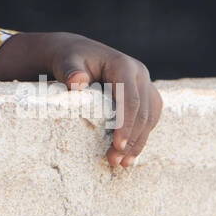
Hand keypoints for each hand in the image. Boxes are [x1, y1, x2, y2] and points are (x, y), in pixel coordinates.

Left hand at [46, 34, 161, 167]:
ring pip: (150, 117)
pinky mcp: (144, 93)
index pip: (130, 99)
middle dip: (132, 139)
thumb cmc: (69, 58)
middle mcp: (139, 73)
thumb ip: (70, 72)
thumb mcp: (66, 62)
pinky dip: (142, 135)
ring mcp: (144, 83)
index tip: (118, 146)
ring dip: (139, 142)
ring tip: (123, 163)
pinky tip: (130, 152)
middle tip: (116, 161)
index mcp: (123, 65)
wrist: (76, 52)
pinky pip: (149, 116)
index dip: (126, 124)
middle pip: (143, 112)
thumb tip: (77, 82)